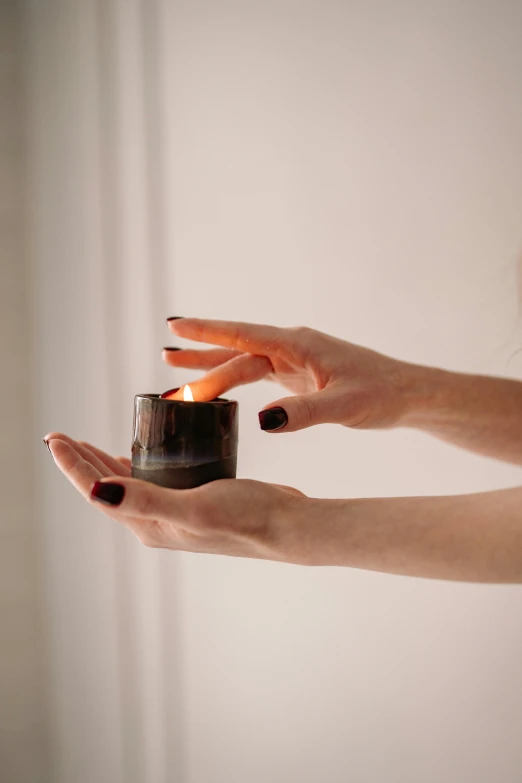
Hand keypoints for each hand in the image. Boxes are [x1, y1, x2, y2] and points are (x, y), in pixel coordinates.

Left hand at [44, 433, 306, 561]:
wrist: (286, 526)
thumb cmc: (247, 516)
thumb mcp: (195, 507)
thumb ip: (147, 501)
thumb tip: (98, 494)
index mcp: (150, 524)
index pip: (98, 492)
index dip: (72, 466)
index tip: (54, 438)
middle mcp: (156, 522)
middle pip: (107, 489)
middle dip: (81, 463)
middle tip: (61, 437)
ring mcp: (174, 514)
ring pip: (127, 485)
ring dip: (103, 464)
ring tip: (86, 444)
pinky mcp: (191, 502)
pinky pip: (151, 482)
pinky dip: (134, 465)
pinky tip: (137, 453)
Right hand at [163, 318, 414, 431]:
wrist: (408, 394)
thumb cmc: (382, 394)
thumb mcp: (344, 406)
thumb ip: (304, 413)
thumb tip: (262, 422)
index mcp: (299, 345)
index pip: (244, 335)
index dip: (208, 331)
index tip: (176, 326)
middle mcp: (293, 347)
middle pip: (238, 352)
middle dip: (202, 356)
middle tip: (166, 358)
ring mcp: (295, 360)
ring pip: (245, 361)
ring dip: (213, 366)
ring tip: (177, 367)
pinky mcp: (299, 374)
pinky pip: (258, 373)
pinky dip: (235, 378)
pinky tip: (220, 385)